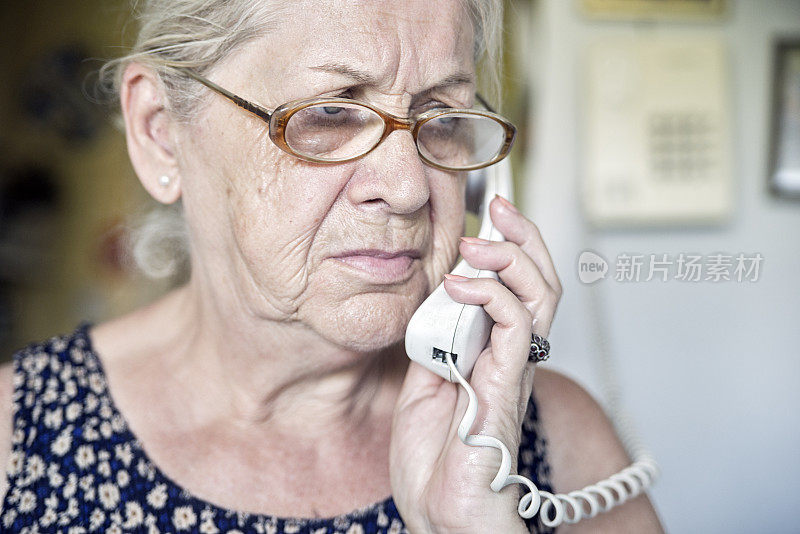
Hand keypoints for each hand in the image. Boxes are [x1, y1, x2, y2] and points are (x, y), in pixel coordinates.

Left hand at [390, 196, 562, 533]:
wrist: (442, 516)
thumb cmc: (436, 463)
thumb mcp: (423, 387)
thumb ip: (435, 346)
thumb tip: (435, 306)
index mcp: (492, 354)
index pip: (517, 289)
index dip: (511, 248)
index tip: (489, 215)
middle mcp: (512, 358)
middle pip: (541, 284)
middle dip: (524, 239)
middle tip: (498, 212)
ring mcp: (512, 371)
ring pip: (539, 298)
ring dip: (510, 259)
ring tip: (477, 245)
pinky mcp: (506, 387)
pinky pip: (517, 329)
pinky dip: (492, 296)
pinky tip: (460, 286)